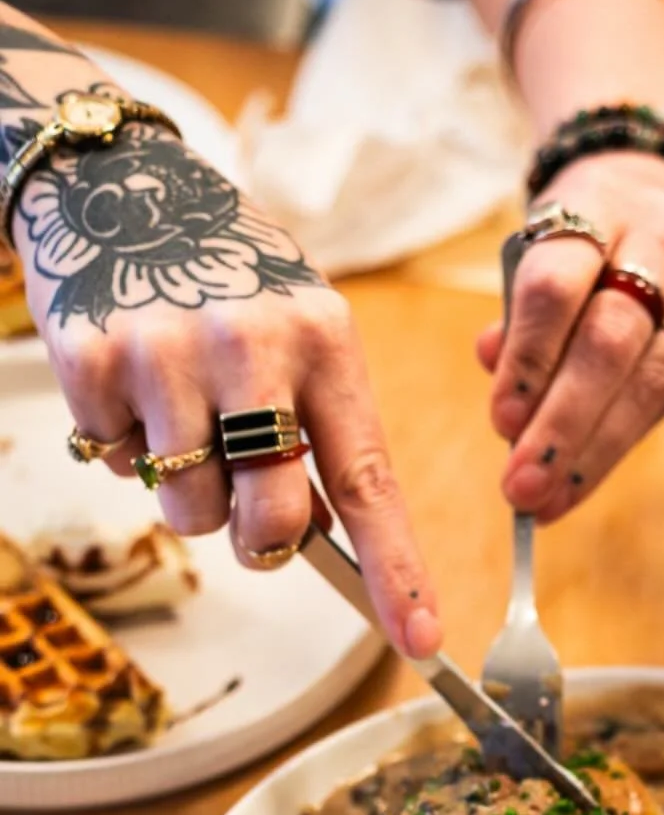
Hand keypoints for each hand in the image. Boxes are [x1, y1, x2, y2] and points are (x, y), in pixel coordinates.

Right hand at [16, 124, 439, 655]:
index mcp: (325, 341)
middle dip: (262, 541)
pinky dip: (123, 443)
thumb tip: (322, 537)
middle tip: (245, 504)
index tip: (420, 637)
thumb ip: (319, 423)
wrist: (113, 177)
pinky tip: (131, 384)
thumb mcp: (299, 324)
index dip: (395, 568)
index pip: (369, 479)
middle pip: (272, 517)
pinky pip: (116, 464)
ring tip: (179, 412)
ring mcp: (166, 353)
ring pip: (190, 508)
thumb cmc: (225, 269)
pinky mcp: (92, 359)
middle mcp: (252, 346)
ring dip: (185, 488)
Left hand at [476, 150, 663, 520]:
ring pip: (653, 382)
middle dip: (563, 425)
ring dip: (595, 452)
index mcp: (600, 206)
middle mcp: (663, 241)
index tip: (500, 422)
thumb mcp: (542, 239)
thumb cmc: (590, 224)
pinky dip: (624, 441)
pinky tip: (585, 476)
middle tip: (522, 486)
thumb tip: (494, 371)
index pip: (558, 286)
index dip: (529, 359)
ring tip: (549, 500)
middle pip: (612, 344)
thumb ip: (520, 309)